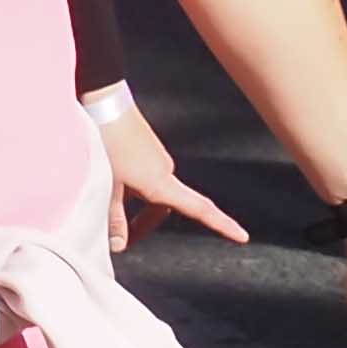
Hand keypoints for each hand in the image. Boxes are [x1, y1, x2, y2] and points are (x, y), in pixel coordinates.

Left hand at [93, 94, 247, 256]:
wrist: (104, 103)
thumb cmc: (107, 144)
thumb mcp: (106, 187)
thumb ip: (114, 219)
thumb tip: (118, 244)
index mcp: (161, 183)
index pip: (200, 209)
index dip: (223, 225)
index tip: (242, 236)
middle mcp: (165, 171)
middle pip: (163, 209)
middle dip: (144, 226)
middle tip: (120, 240)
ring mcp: (156, 160)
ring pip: (152, 196)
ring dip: (135, 209)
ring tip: (108, 214)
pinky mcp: (146, 151)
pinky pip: (144, 180)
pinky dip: (131, 193)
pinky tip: (110, 188)